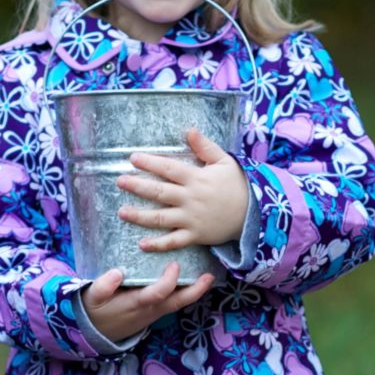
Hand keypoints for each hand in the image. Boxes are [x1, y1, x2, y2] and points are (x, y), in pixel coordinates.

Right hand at [81, 260, 213, 342]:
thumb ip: (102, 286)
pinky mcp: (154, 312)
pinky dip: (186, 293)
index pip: (157, 294)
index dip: (168, 281)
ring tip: (207, 276)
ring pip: (178, 304)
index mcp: (134, 304)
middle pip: (177, 302)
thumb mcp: (91, 297)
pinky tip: (193, 282)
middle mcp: (149, 310)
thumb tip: (117, 273)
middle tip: (209, 276)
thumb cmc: (94, 310)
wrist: (93, 332)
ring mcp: (153, 313)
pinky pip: (174, 303)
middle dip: (195, 290)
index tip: (174, 264)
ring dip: (194, 292)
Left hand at [117, 130, 249, 252]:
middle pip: (159, 192)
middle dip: (138, 186)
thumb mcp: (225, 161)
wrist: (254, 214)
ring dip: (140, 216)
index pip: (168, 169)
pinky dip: (158, 245)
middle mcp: (190, 198)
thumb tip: (189, 130)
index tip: (133, 158)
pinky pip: (174, 241)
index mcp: (196, 178)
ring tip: (122, 212)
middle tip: (119, 181)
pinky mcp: (195, 235)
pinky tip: (142, 244)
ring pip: (161, 218)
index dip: (150, 163)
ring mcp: (191, 219)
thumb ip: (205, 147)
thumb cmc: (237, 185)